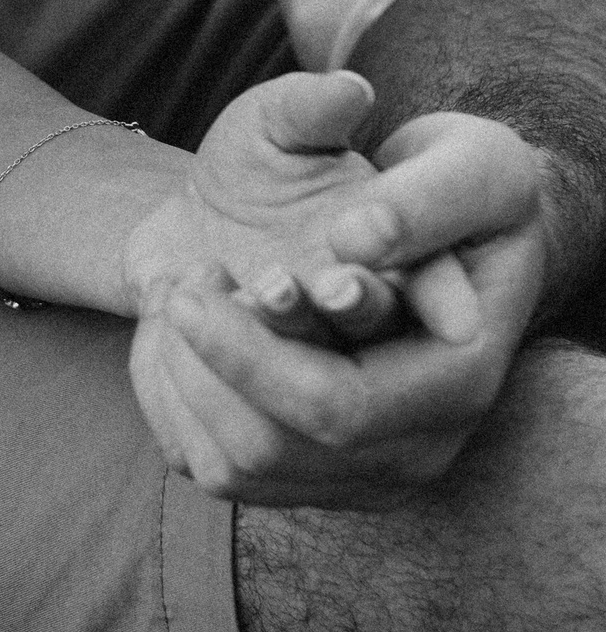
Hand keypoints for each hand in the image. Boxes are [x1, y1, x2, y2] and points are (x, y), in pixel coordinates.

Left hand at [129, 90, 546, 504]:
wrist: (386, 212)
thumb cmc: (434, 179)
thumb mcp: (461, 158)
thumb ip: (421, 190)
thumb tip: (359, 236)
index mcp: (460, 376)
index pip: (347, 402)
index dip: (270, 352)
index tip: (246, 274)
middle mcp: (418, 442)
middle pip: (277, 443)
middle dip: (219, 352)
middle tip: (195, 273)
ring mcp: (358, 470)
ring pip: (235, 463)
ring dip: (187, 368)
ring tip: (194, 288)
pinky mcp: (303, 472)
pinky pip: (204, 461)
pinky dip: (170, 388)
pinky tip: (178, 324)